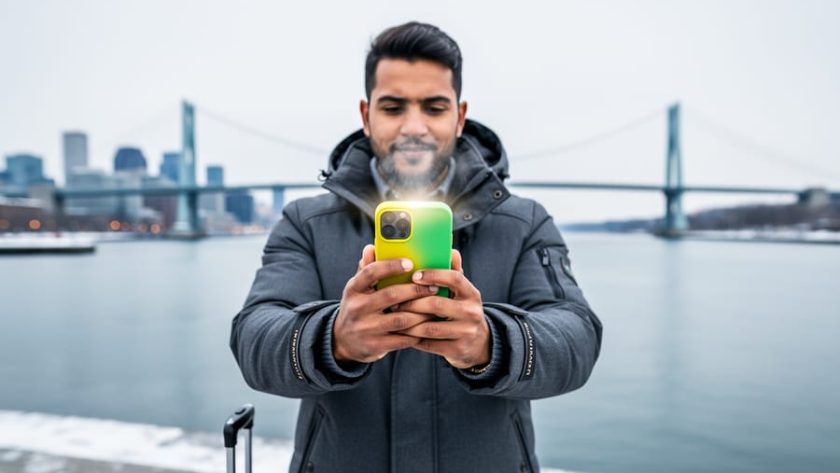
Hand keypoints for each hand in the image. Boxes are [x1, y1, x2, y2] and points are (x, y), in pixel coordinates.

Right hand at [333, 245, 439, 363]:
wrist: (343, 341)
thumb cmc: (358, 307)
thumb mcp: (357, 288)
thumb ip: (367, 269)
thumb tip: (371, 247)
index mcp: (353, 289)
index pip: (371, 272)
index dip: (391, 266)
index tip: (411, 263)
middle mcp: (357, 308)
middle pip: (391, 295)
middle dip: (416, 290)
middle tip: (433, 286)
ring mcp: (366, 328)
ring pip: (401, 319)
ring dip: (421, 312)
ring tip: (435, 306)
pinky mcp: (375, 346)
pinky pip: (402, 339)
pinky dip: (418, 332)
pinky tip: (428, 325)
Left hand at [395, 250, 490, 369]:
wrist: (478, 344)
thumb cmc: (461, 311)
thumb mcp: (462, 293)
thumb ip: (453, 273)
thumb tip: (451, 250)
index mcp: (471, 293)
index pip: (455, 279)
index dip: (434, 275)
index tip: (414, 275)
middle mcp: (472, 312)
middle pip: (437, 304)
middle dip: (412, 302)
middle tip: (394, 301)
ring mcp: (466, 332)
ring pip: (430, 327)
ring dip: (408, 323)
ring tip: (394, 317)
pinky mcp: (457, 349)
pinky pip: (429, 344)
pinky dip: (413, 338)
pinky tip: (401, 333)